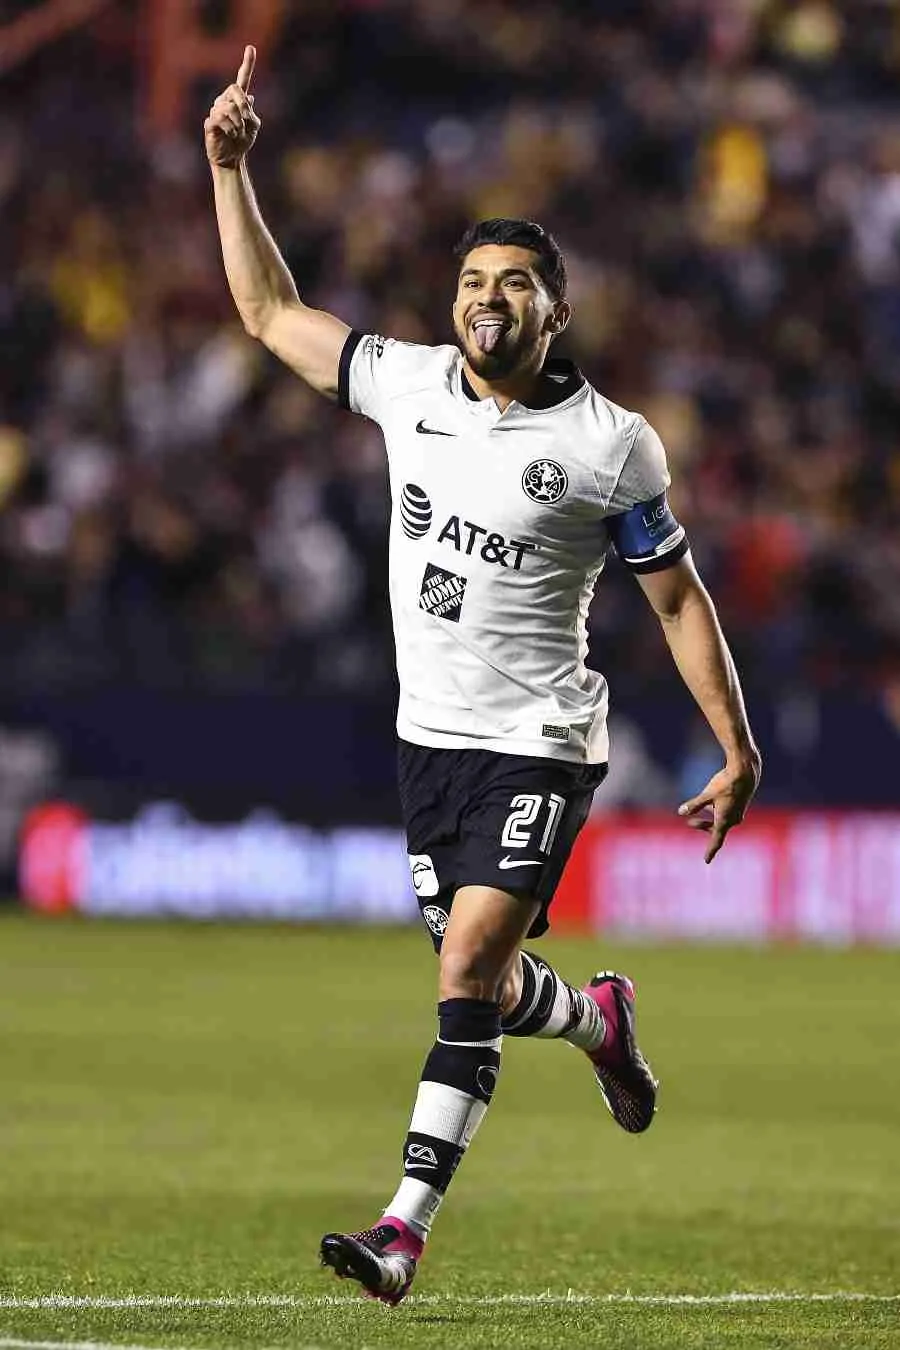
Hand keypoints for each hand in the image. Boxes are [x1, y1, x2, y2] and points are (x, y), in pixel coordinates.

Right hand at [204, 45, 260, 168]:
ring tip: (238, 133)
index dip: (247, 64)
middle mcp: (224, 101)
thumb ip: (251, 112)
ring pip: (229, 107)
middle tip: (246, 119)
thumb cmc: (242, 141)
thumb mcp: (253, 126)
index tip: (251, 48)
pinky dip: (230, 128)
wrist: (232, 159)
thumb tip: (250, 98)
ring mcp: (215, 110)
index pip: (242, 79)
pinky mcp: (209, 123)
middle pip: (235, 89)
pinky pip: (220, 119)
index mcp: (237, 100)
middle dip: (244, 105)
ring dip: (238, 123)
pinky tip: (231, 135)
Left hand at [677, 751, 760, 863]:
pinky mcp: (739, 806)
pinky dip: (716, 811)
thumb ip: (694, 805)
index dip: (710, 852)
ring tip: (701, 812)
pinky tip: (711, 803)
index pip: (716, 841)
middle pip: (715, 829)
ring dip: (709, 818)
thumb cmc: (726, 784)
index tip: (706, 861)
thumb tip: (680, 812)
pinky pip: (726, 813)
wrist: (745, 773)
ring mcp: (737, 813)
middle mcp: (733, 820)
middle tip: (690, 823)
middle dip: (703, 827)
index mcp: (725, 821)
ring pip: (720, 820)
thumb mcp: (707, 794)